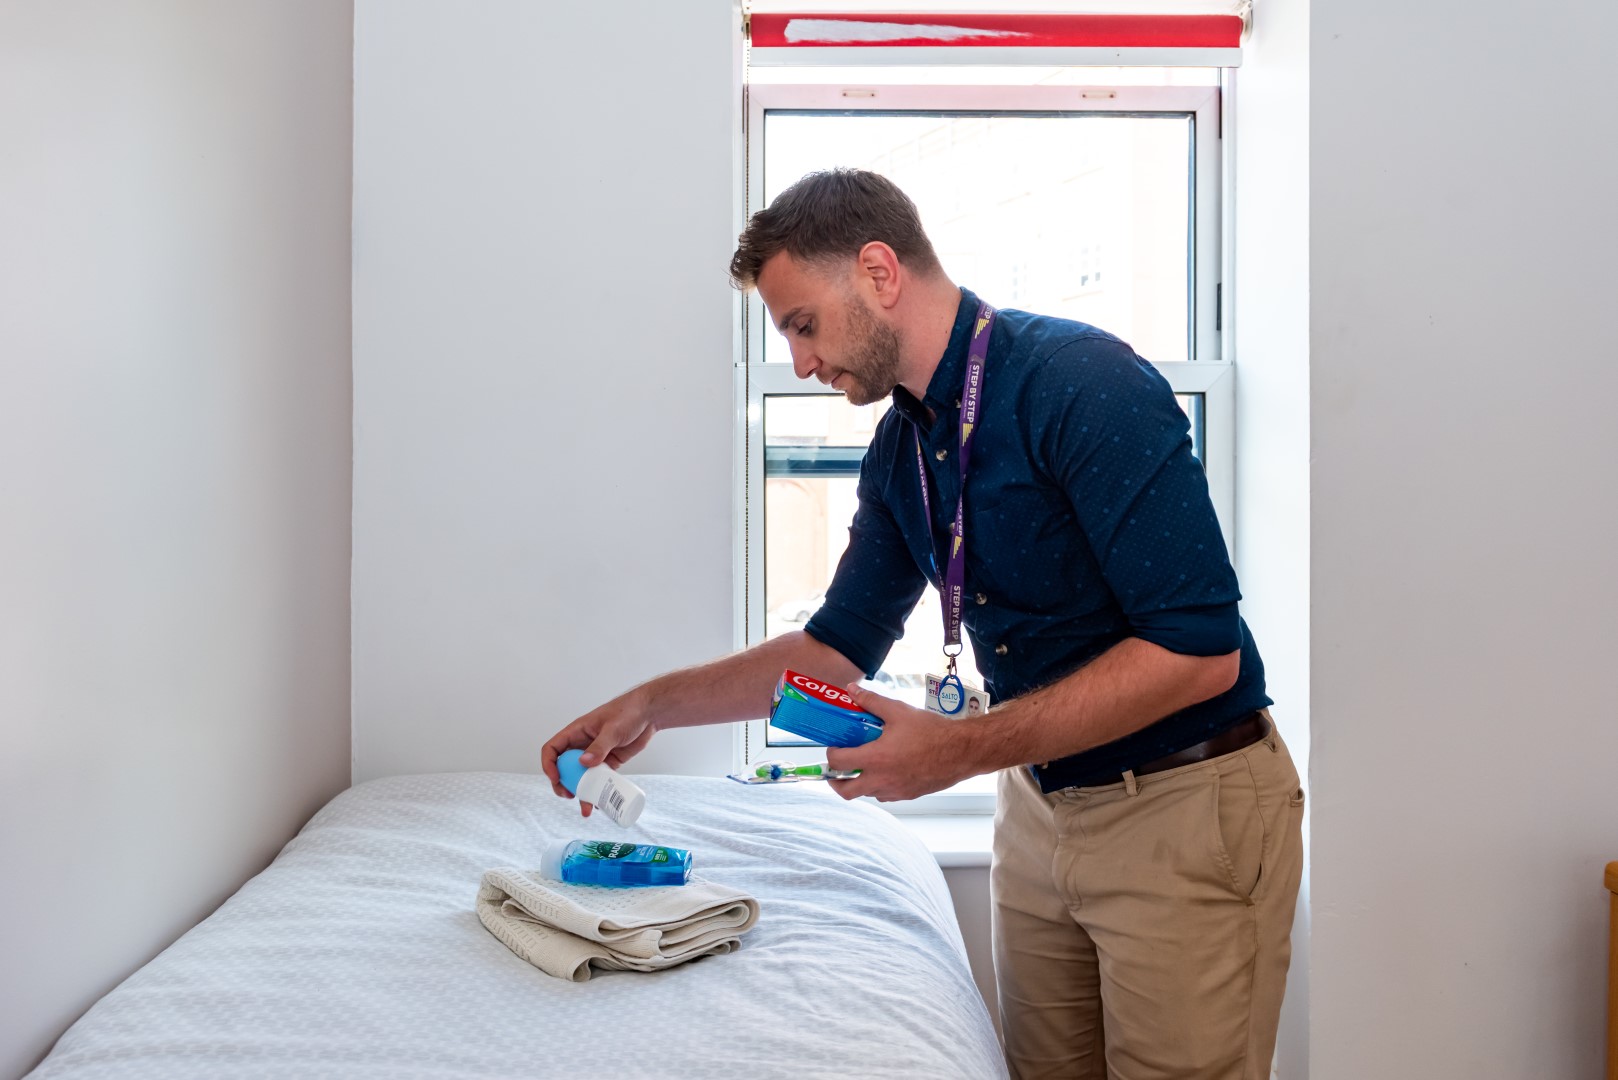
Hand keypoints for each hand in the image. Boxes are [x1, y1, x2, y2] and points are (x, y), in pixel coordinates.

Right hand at [541, 688, 657, 816]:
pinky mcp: (608, 762)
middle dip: (563, 784)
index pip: (553, 748)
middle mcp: (582, 745)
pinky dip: (598, 791)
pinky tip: (600, 803)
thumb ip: (599, 746)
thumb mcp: (612, 729)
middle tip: (569, 796)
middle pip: (564, 767)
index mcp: (577, 732)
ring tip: (586, 808)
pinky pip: (598, 779)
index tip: (556, 779)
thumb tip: (583, 763)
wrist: (650, 714)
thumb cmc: (628, 712)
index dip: (549, 764)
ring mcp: (595, 755)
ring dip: (581, 792)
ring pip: (582, 777)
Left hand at [824, 683, 979, 801]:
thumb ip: (871, 701)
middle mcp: (882, 780)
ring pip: (867, 793)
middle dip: (836, 782)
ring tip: (864, 765)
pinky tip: (887, 770)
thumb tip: (852, 690)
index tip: (835, 747)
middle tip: (837, 770)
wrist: (961, 751)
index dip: (832, 754)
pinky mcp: (908, 795)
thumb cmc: (931, 731)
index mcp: (876, 759)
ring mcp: (895, 791)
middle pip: (846, 792)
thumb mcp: (898, 711)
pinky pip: (885, 795)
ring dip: (860, 783)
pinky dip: (879, 786)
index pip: (839, 762)